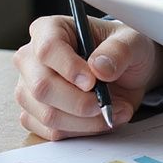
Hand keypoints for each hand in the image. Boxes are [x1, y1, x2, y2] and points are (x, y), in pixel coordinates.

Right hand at [13, 15, 162, 139]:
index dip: (69, 68)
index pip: (48, 48)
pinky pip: (52, 132)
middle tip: (104, 103)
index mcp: (50, 29)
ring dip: (85, 121)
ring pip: (47, 115)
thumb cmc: (124, 49)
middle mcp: (32, 59)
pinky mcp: (35, 115)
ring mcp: (29, 89)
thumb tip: (99, 67)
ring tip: (113, 110)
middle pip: (42, 87)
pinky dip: (82, 131)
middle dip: (78, 102)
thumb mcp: (132, 41)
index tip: (92, 81)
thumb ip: (119, 51)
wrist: (128, 73)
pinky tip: (102, 119)